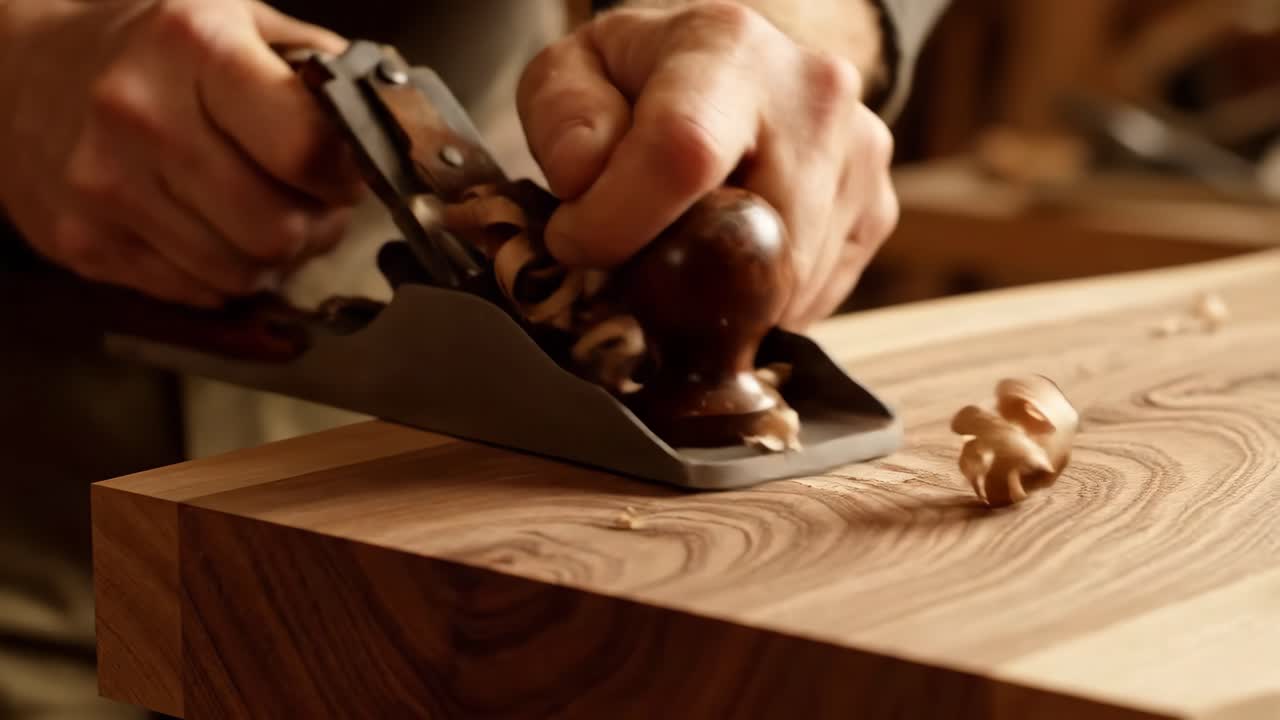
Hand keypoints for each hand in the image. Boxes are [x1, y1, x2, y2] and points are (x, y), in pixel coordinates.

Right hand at [0, 0, 361, 307]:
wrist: (20, 66)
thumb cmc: (151, 45)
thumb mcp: (238, 19)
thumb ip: (318, 68)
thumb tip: (390, 121)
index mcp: (194, 48)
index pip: (307, 148)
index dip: (344, 174)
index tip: (343, 170)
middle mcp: (141, 116)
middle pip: (279, 231)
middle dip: (312, 226)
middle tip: (306, 202)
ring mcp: (105, 187)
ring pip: (241, 275)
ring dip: (268, 256)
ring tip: (254, 211)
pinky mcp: (83, 243)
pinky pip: (195, 293)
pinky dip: (218, 273)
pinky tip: (205, 228)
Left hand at [517, 1, 897, 329]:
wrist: (740, 70)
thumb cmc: (646, 79)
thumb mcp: (575, 70)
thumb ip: (562, 117)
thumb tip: (583, 181)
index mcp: (729, 48)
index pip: (680, 155)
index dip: (617, 223)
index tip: (576, 241)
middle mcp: (815, 96)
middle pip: (750, 243)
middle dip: (677, 279)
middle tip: (634, 263)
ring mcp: (860, 158)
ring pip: (784, 287)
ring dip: (720, 296)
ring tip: (685, 249)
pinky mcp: (877, 210)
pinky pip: (813, 299)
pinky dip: (761, 299)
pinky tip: (732, 253)